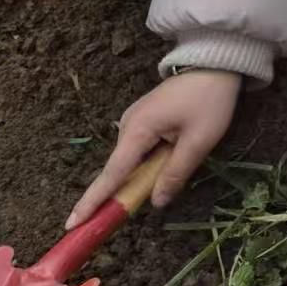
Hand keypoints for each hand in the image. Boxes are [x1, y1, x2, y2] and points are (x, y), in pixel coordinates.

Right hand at [65, 70, 240, 229]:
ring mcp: (135, 118)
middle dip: (126, 190)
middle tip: (132, 209)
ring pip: (133, 158)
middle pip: (122, 168)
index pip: (112, 174)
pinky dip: (148, 159)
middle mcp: (128, 124)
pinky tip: (170, 154)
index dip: (93, 201)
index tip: (71, 224)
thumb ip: (176, 173)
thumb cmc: (209, 100)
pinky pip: (141, 146)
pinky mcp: (145, 116)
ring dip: (144, 172)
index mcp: (138, 130)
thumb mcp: (200, 140)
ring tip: (172, 163)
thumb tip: (155, 202)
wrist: (215, 61)